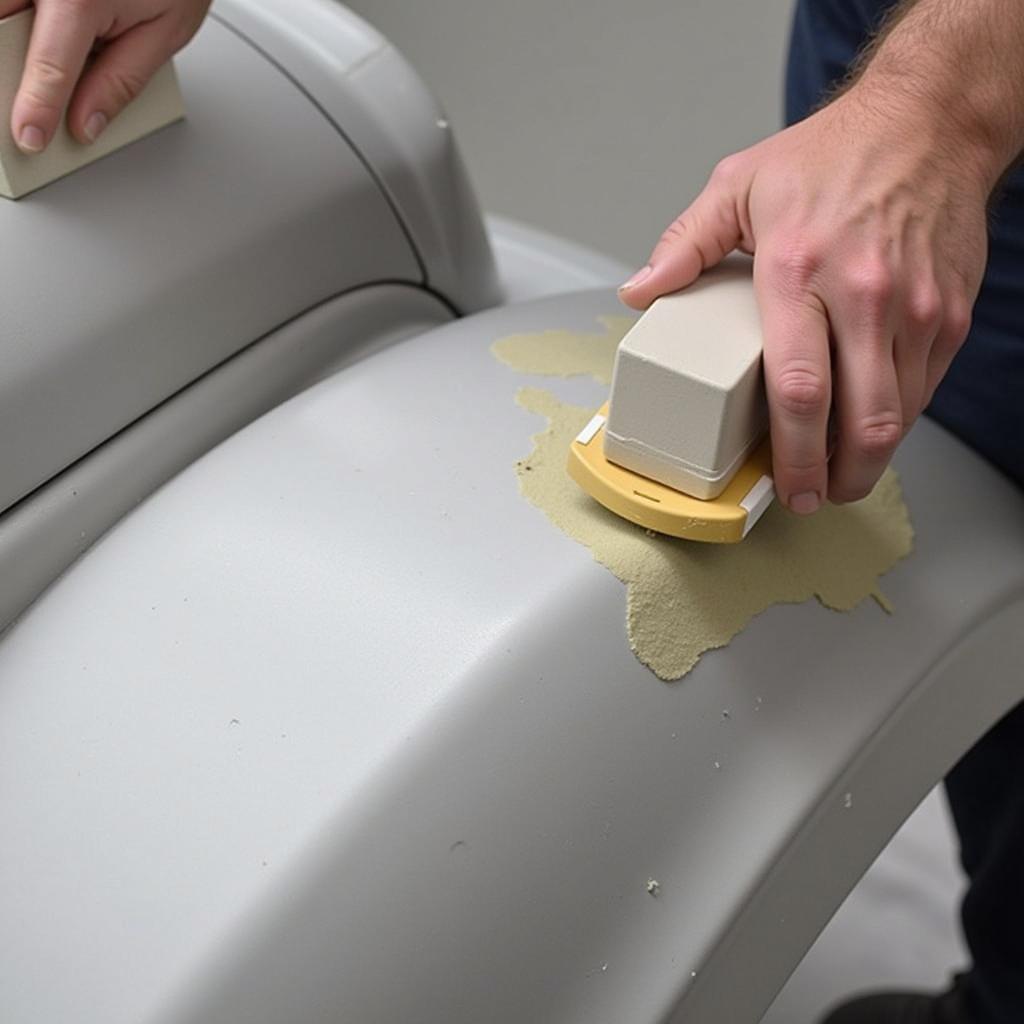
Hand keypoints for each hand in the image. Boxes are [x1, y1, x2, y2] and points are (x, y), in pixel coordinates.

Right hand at [4, 0, 209, 152]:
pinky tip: (21, 29)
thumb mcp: (166, 30)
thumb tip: (86, 123)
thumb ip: (121, 81)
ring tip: (19, 69)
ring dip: (5, 31)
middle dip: (4, 65)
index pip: (51, 69)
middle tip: (15, 98)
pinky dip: (8, 13)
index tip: (27, 137)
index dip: (36, 109)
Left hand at [618, 86, 989, 512]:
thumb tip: (639, 291)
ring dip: (867, 460)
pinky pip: (923, 389)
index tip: (782, 484)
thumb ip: (684, 245)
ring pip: (897, 416)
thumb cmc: (832, 155)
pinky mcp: (947, 312)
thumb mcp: (738, 184)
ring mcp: (913, 308)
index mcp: (798, 270)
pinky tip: (869, 429)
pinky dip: (896, 421)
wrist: (928, 123)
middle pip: (858, 421)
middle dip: (834, 478)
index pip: (797, 388)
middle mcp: (863, 295)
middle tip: (811, 498)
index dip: (791, 454)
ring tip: (838, 476)